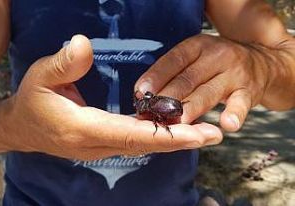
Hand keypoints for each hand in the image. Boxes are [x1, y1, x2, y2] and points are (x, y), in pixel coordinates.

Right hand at [0, 35, 221, 160]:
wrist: (22, 128)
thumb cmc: (32, 101)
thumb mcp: (40, 76)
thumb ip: (63, 63)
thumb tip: (83, 44)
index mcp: (84, 129)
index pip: (131, 134)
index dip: (165, 134)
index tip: (196, 133)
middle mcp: (98, 144)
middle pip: (147, 144)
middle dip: (182, 140)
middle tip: (216, 133)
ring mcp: (103, 147)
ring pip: (146, 145)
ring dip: (176, 139)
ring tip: (207, 131)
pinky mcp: (106, 143)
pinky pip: (138, 141)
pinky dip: (161, 136)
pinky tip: (178, 129)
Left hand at [135, 34, 268, 131]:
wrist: (259, 63)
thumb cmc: (215, 64)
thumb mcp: (195, 58)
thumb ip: (174, 74)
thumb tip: (145, 94)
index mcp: (197, 46)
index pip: (173, 61)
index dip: (155, 77)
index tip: (140, 92)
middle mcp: (216, 56)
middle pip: (187, 79)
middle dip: (167, 98)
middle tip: (152, 114)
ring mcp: (233, 73)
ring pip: (207, 93)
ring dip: (190, 109)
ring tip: (176, 123)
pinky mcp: (249, 91)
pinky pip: (240, 103)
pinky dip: (234, 114)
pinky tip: (227, 124)